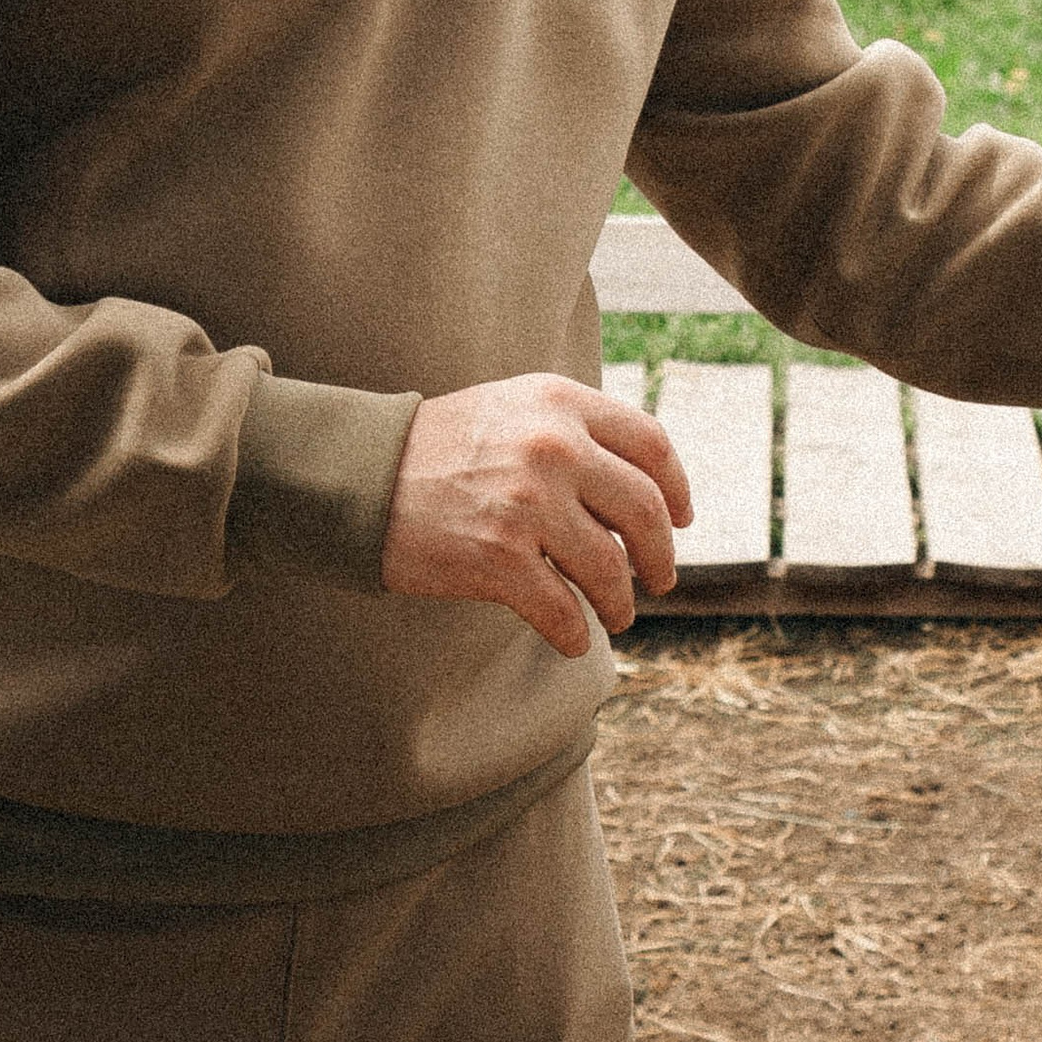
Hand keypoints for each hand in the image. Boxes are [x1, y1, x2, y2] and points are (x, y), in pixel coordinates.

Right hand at [381, 374, 693, 654]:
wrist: (358, 476)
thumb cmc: (439, 447)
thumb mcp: (514, 408)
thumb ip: (575, 431)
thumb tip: (643, 488)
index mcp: (560, 403)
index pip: (651, 444)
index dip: (678, 488)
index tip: (683, 519)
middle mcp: (553, 446)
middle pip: (645, 509)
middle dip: (661, 555)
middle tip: (660, 579)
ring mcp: (528, 504)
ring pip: (609, 568)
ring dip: (620, 602)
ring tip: (617, 615)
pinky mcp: (498, 558)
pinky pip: (561, 610)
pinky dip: (574, 633)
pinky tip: (572, 638)